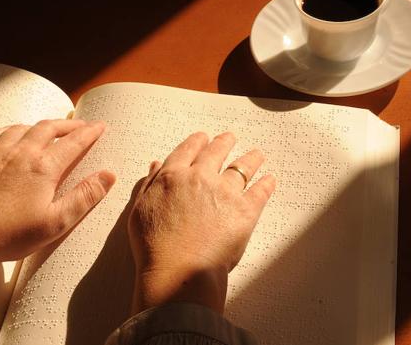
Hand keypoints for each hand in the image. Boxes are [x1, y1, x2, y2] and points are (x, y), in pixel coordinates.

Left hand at [0, 119, 115, 266]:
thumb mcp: (55, 223)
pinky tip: (14, 134)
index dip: (90, 132)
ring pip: (24, 126)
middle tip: (80, 125)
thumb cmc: (8, 235)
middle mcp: (22, 152)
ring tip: (50, 129)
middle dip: (68, 124)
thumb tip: (108, 175)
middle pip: (50, 127)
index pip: (74, 142)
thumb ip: (84, 197)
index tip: (100, 126)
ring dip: (41, 125)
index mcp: (44, 167)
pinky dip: (12, 129)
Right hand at [128, 132, 274, 312]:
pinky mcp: (245, 211)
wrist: (178, 271)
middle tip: (230, 138)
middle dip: (224, 142)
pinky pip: (261, 191)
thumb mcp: (140, 210)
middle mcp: (200, 177)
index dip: (198, 141)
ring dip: (250, 157)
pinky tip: (270, 180)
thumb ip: (150, 184)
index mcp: (173, 175)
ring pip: (242, 166)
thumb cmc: (154, 247)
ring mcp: (225, 192)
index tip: (204, 138)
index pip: (189, 149)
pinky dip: (267, 184)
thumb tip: (157, 166)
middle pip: (216, 151)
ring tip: (257, 154)